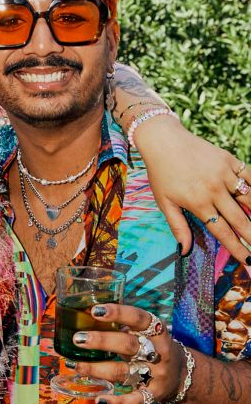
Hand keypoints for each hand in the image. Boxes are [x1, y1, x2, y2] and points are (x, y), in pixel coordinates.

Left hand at [70, 303, 185, 403]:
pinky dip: (117, 402)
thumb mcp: (146, 332)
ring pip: (123, 371)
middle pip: (128, 345)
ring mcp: (156, 375)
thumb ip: (124, 326)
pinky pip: (134, 400)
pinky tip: (99, 399)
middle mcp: (157, 352)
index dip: (118, 313)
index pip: (138, 318)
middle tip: (78, 339)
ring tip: (74, 365)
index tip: (95, 311)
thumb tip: (86, 318)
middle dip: (101, 341)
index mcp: (156, 331)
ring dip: (96, 369)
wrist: (182, 374)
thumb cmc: (153, 346)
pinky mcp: (153, 395)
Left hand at [134, 117, 250, 263]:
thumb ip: (178, 227)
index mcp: (198, 203)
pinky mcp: (230, 160)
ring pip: (250, 198)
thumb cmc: (161, 173)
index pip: (224, 232)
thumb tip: (184, 252)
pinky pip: (250, 176)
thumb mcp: (164, 202)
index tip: (250, 263)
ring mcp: (224, 174)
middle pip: (241, 219)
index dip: (239, 249)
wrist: (163, 140)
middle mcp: (214, 190)